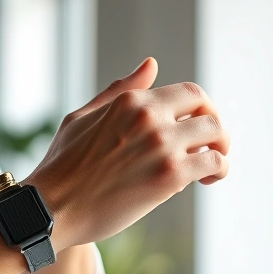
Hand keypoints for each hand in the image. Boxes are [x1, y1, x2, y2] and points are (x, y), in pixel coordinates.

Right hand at [26, 57, 229, 251]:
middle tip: (212, 146)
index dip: (200, 109)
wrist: (52, 208)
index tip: (196, 126)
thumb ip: (120, 91)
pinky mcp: (169, 176)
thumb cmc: (61, 166)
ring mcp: (161, 145)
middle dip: (214, 127)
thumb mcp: (82, 117)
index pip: (187, 93)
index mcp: (130, 101)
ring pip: (215, 135)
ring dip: (220, 149)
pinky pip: (213, 163)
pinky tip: (207, 181)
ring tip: (211, 166)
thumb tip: (151, 64)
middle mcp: (149, 116)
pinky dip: (219, 170)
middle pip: (207, 110)